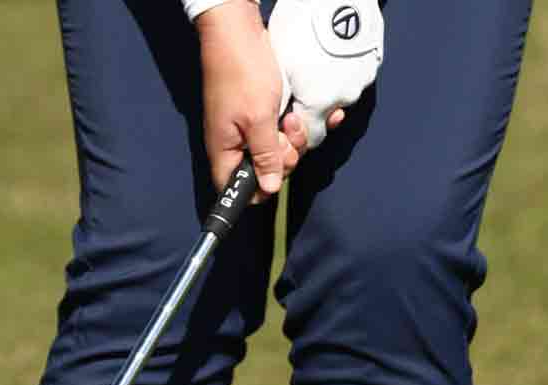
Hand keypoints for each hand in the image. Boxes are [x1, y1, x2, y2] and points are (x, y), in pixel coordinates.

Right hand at [195, 2, 300, 199]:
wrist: (239, 31)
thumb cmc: (241, 72)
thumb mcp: (258, 119)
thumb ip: (265, 156)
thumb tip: (269, 189)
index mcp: (226, 151)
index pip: (238, 190)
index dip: (261, 189)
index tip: (277, 169)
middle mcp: (238, 143)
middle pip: (268, 170)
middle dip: (286, 156)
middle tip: (288, 130)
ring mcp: (252, 128)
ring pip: (282, 149)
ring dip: (297, 136)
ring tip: (294, 114)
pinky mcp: (265, 113)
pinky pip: (287, 128)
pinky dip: (304, 123)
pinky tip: (322, 115)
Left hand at [268, 0, 382, 150]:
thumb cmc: (300, 26)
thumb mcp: (278, 67)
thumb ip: (279, 104)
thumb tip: (275, 122)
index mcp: (318, 104)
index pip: (310, 139)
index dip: (297, 132)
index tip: (287, 118)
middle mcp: (344, 98)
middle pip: (325, 118)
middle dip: (311, 109)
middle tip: (298, 88)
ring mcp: (361, 80)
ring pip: (339, 96)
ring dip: (327, 89)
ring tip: (313, 64)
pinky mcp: (371, 64)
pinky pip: (352, 77)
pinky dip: (341, 72)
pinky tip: (329, 56)